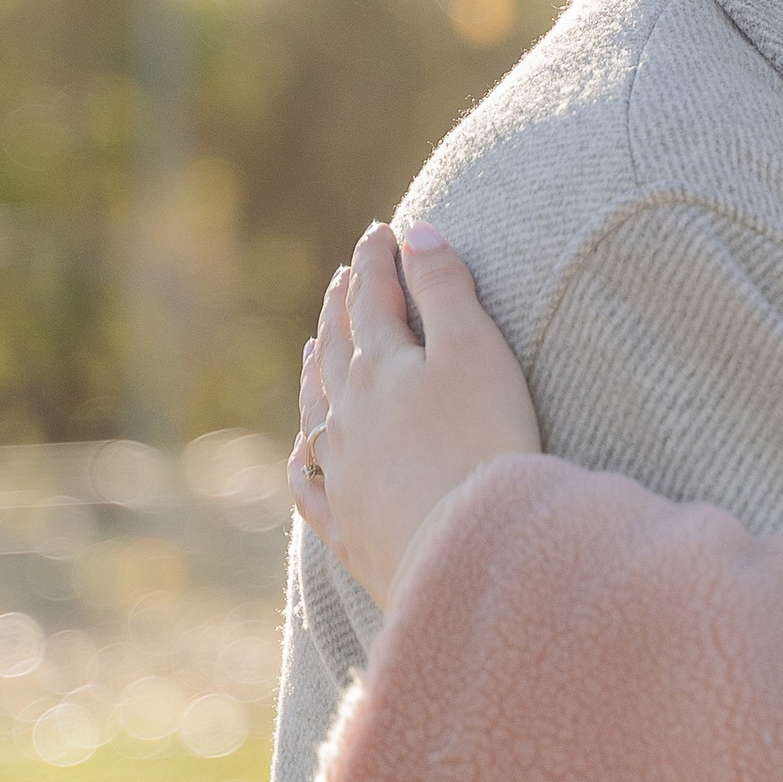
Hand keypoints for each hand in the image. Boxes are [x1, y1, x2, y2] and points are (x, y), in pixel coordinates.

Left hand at [290, 222, 540, 608]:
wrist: (465, 549)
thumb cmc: (482, 442)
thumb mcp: (475, 350)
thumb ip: (445, 288)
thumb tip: (416, 233)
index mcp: (380, 367)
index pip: (374, 299)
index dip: (378, 260)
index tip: (380, 231)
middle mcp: (348, 415)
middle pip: (336, 349)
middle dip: (341, 308)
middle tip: (343, 279)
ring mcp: (342, 473)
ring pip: (316, 410)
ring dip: (316, 372)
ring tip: (312, 347)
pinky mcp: (349, 528)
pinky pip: (311, 486)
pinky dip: (303, 462)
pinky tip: (300, 457)